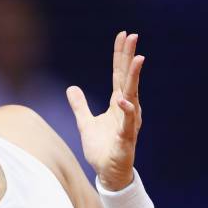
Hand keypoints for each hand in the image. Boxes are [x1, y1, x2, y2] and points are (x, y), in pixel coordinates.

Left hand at [66, 31, 144, 190]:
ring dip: (134, 78)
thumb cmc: (101, 148)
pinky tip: (122, 99)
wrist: (108, 172)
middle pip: (127, 79)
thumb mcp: (85, 123)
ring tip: (137, 59)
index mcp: (118, 103)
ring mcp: (128, 122)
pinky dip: (126, 111)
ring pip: (132, 96)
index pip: (119, 75)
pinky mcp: (126, 138)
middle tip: (133, 36)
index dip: (120, 55)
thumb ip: (80, 106)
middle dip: (129, 57)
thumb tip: (71, 89)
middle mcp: (127, 109)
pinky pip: (127, 122)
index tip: (124, 35)